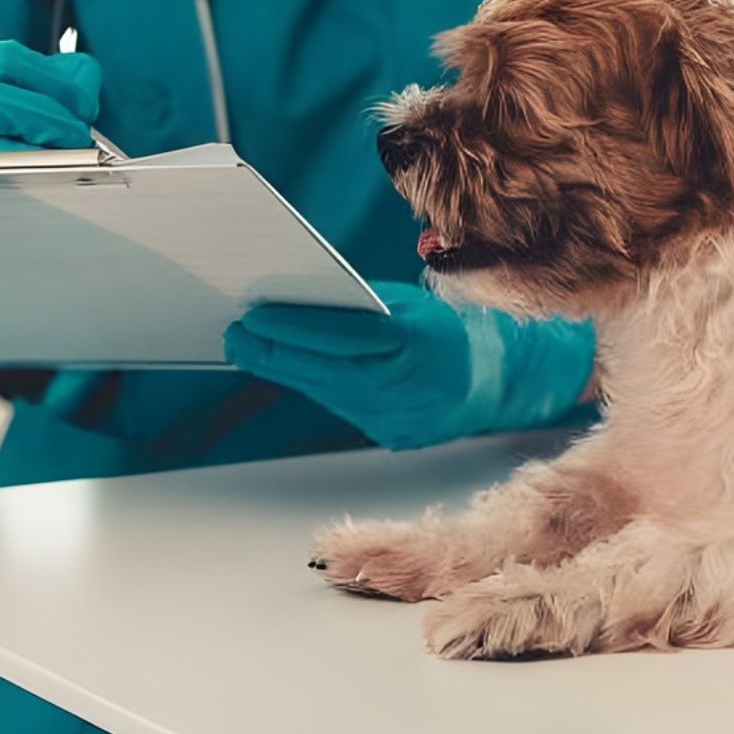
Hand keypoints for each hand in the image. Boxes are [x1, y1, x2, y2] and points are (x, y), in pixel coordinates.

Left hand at [225, 281, 593, 449]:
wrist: (498, 381)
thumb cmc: (450, 331)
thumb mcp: (408, 306)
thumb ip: (360, 306)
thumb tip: (301, 300)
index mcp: (412, 344)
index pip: (338, 336)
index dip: (290, 326)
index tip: (252, 314)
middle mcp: (403, 386)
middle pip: (321, 370)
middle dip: (272, 351)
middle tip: (236, 333)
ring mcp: (396, 416)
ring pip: (324, 392)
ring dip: (283, 370)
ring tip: (248, 348)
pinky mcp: (390, 433)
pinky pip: (340, 405)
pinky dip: (312, 385)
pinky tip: (287, 369)